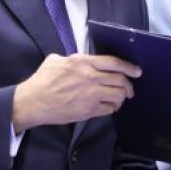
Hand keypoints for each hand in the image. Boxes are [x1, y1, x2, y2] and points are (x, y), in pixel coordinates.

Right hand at [12, 53, 139, 130]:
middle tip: (130, 89)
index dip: (129, 67)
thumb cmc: (42, 80)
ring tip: (119, 99)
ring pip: (118, 95)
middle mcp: (90, 77)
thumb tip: (82, 61)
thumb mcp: (56, 60)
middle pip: (120, 80)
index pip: (114, 62)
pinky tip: (109, 107)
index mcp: (83, 62)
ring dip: (122, 97)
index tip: (137, 71)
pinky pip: (109, 109)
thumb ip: (73, 59)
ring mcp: (90, 94)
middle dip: (129, 85)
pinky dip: (112, 108)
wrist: (33, 102)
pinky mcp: (88, 110)